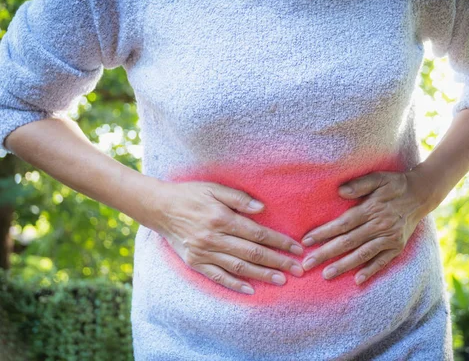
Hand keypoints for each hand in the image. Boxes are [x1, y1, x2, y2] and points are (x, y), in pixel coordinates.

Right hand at [149, 180, 305, 294]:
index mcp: (221, 218)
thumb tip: (262, 209)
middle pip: (253, 253)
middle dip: (278, 262)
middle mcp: (214, 238)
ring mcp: (204, 253)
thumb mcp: (214, 188)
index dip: (279, 242)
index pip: (258, 233)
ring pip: (239, 267)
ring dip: (262, 275)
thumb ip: (238, 198)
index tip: (296, 249)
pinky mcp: (195, 263)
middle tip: (298, 270)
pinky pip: (218, 277)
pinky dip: (234, 284)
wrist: (159, 208)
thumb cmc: (190, 194)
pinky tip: (251, 290)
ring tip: (282, 281)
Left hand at [299, 169, 439, 284]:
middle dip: (326, 253)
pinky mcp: (397, 246)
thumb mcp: (378, 178)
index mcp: (371, 209)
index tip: (306, 241)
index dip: (323, 233)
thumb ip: (359, 184)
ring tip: (326, 275)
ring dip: (344, 265)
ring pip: (362, 254)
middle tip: (307, 264)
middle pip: (348, 242)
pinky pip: (382, 262)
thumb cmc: (394, 184)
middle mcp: (379, 226)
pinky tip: (357, 280)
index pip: (343, 224)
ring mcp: (389, 238)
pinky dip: (370, 271)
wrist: (421, 194)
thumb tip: (340, 191)